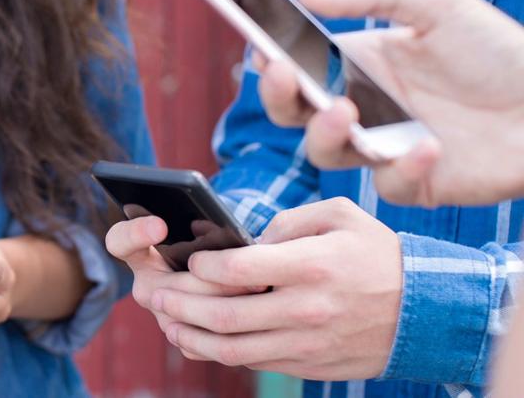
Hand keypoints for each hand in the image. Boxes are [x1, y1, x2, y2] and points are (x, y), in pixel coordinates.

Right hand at [104, 214, 255, 358]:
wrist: (234, 277)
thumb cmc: (217, 242)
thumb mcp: (207, 227)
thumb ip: (204, 226)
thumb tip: (226, 236)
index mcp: (139, 252)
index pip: (118, 241)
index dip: (135, 233)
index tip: (161, 225)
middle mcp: (147, 286)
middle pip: (164, 289)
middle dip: (204, 279)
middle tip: (237, 266)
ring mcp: (163, 315)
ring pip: (185, 318)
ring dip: (223, 303)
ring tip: (258, 286)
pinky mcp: (184, 340)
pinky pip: (202, 342)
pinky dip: (229, 330)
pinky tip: (257, 315)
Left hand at [152, 197, 401, 378]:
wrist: (427, 310)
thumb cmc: (377, 253)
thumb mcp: (339, 216)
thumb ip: (287, 222)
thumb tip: (246, 241)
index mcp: (311, 266)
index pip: (238, 269)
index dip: (203, 267)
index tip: (188, 261)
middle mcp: (306, 308)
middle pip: (226, 315)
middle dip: (181, 305)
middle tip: (155, 294)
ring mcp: (307, 342)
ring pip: (233, 349)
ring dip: (192, 337)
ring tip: (167, 322)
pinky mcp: (310, 365)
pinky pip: (255, 362)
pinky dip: (221, 354)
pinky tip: (199, 340)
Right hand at [257, 0, 523, 205]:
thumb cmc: (498, 49)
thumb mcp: (437, 3)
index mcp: (358, 63)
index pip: (298, 65)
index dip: (271, 59)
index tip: (260, 47)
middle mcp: (363, 107)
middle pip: (295, 113)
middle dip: (278, 97)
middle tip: (284, 75)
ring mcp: (384, 147)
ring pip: (325, 154)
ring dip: (325, 134)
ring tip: (347, 111)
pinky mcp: (416, 183)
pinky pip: (388, 185)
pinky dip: (402, 168)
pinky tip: (429, 145)